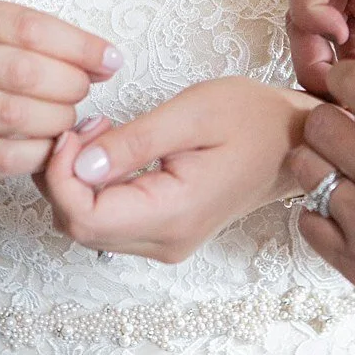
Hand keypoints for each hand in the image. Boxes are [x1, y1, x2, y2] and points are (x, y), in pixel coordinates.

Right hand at [0, 0, 122, 186]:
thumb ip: (42, 42)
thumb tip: (105, 59)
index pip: (28, 26)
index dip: (79, 45)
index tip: (110, 60)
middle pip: (23, 71)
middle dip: (70, 83)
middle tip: (83, 91)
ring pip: (14, 115)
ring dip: (58, 118)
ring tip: (67, 117)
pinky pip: (4, 156)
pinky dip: (40, 151)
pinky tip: (51, 144)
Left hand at [36, 76, 321, 262]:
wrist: (295, 140)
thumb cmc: (254, 118)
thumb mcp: (193, 112)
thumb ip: (134, 142)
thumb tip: (79, 165)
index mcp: (174, 214)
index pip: (84, 217)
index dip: (59, 175)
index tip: (72, 131)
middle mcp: (166, 241)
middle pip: (79, 227)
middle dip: (62, 176)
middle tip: (84, 125)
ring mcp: (166, 242)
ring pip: (88, 227)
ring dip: (76, 181)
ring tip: (100, 131)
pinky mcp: (165, 232)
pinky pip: (109, 221)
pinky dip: (93, 188)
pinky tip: (110, 150)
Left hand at [288, 60, 354, 354]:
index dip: (343, 78)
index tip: (342, 86)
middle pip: (320, 123)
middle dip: (322, 125)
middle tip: (334, 137)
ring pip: (305, 167)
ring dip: (314, 166)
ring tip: (333, 175)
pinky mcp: (353, 261)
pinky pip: (307, 218)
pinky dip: (316, 214)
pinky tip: (338, 216)